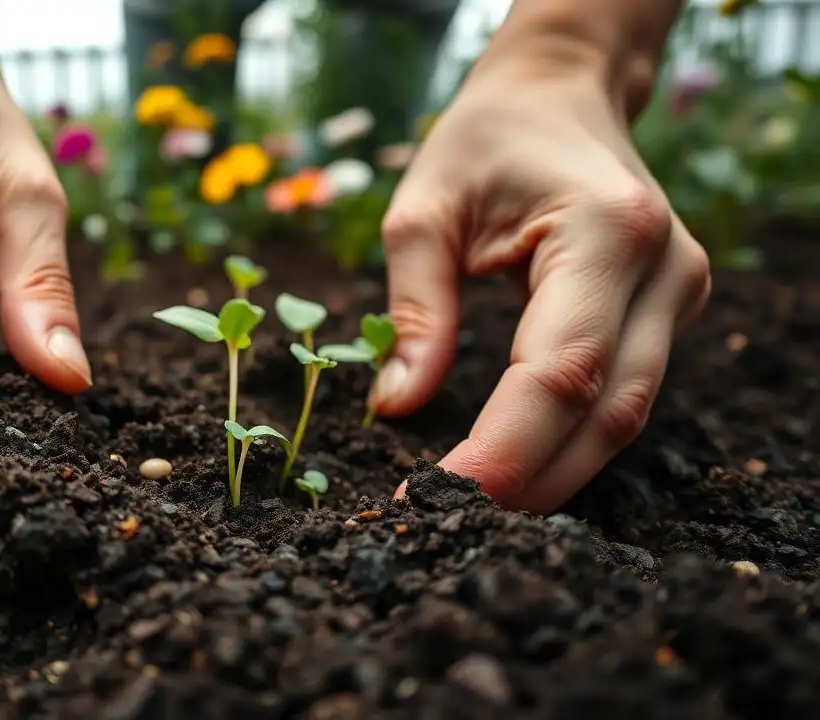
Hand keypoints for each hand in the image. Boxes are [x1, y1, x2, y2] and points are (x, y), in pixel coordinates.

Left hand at [379, 57, 710, 512]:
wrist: (559, 95)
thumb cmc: (484, 141)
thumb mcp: (423, 208)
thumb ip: (414, 309)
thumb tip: (395, 408)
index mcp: (606, 232)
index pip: (559, 371)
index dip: (503, 449)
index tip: (435, 496)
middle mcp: (665, 268)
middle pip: (606, 412)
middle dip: (527, 479)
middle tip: (445, 519)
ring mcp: (681, 293)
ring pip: (626, 418)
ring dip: (552, 473)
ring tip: (472, 506)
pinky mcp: (671, 311)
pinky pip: (624, 396)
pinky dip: (571, 441)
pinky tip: (517, 466)